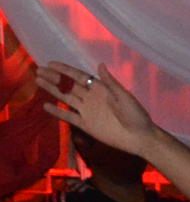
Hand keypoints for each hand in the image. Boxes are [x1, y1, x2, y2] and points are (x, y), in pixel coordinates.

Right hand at [40, 63, 156, 155]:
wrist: (140, 137)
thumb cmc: (136, 115)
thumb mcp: (125, 97)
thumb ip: (110, 83)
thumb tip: (100, 65)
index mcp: (101, 89)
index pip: (79, 77)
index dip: (65, 70)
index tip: (51, 63)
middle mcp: (92, 98)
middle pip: (69, 85)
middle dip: (54, 77)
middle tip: (38, 70)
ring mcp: (88, 111)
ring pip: (66, 97)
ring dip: (52, 89)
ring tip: (38, 81)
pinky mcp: (86, 125)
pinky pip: (69, 116)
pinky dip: (57, 112)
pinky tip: (45, 106)